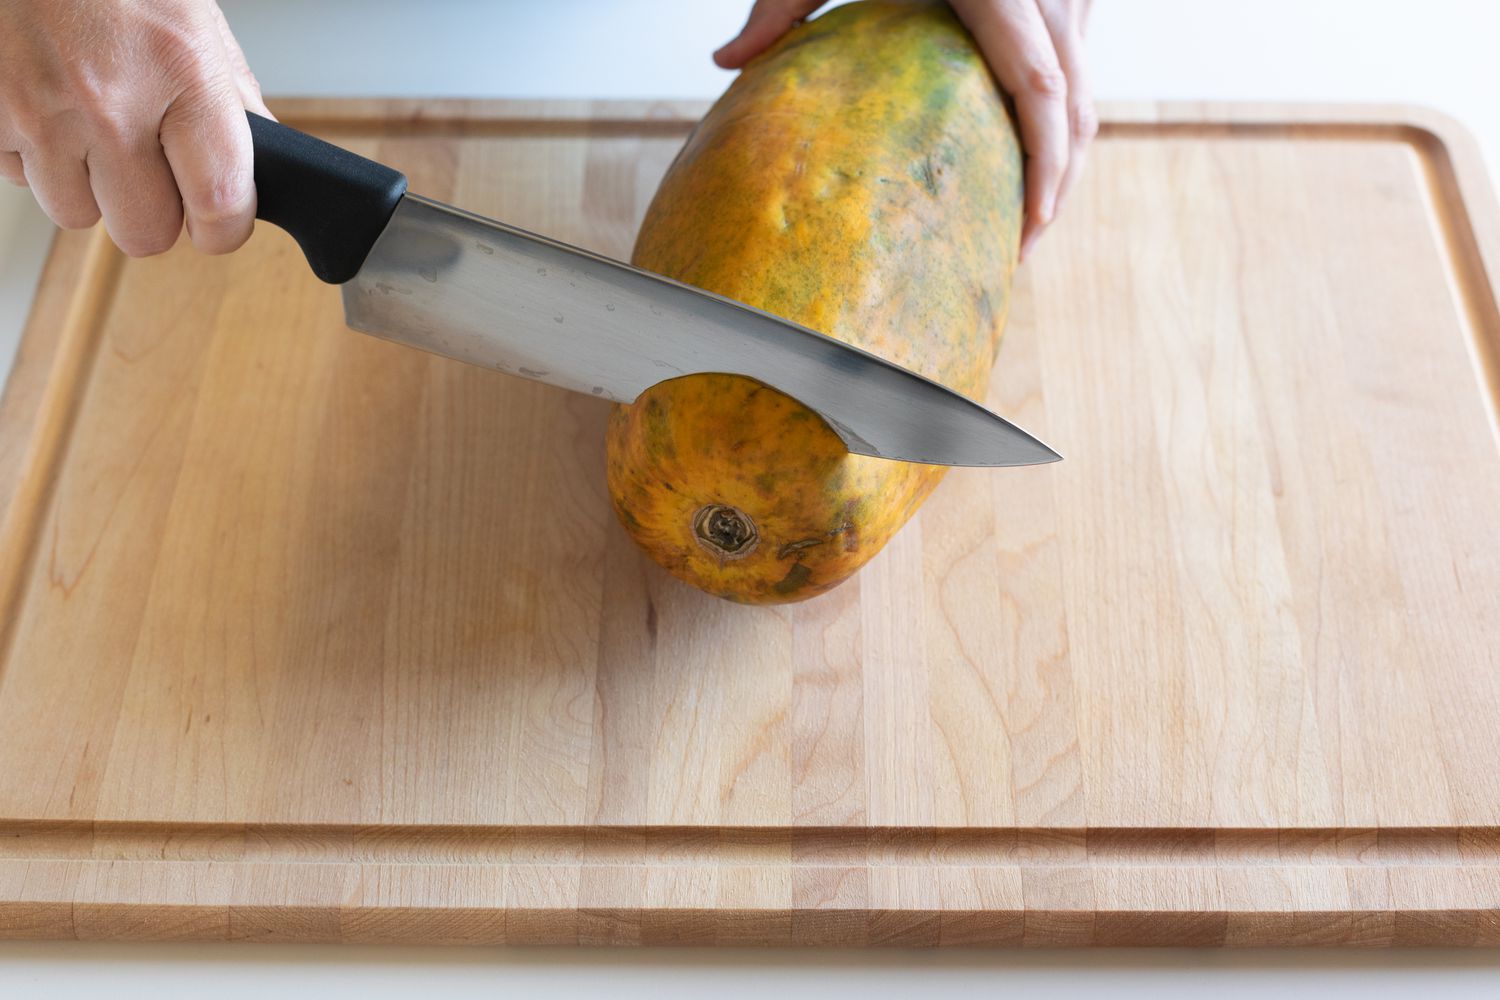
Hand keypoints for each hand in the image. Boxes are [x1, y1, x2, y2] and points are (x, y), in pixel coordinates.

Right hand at [0, 0, 270, 256]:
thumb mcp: (193, 19)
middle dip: (151, 212)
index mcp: (181, 72)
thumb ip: (227, 96)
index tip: (219, 222)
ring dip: (88, 184)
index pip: (220, 204)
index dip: (224, 228)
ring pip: (77, 213)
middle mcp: (108, 101)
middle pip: (144, 233)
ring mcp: (37, 112)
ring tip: (88, 122)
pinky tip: (46, 105)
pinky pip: (18, 177)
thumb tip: (258, 164)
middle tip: (150, 170)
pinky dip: (33, 154)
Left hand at [715, 0, 1095, 259]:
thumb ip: (781, 3)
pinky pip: (1079, 50)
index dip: (1046, 165)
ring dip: (1066, 148)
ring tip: (1028, 209)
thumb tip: (728, 67)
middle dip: (1059, 180)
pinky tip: (1027, 144)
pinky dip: (1064, 104)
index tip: (1033, 224)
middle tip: (1023, 245)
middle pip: (1077, 100)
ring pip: (1087, 79)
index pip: (1040, 88)